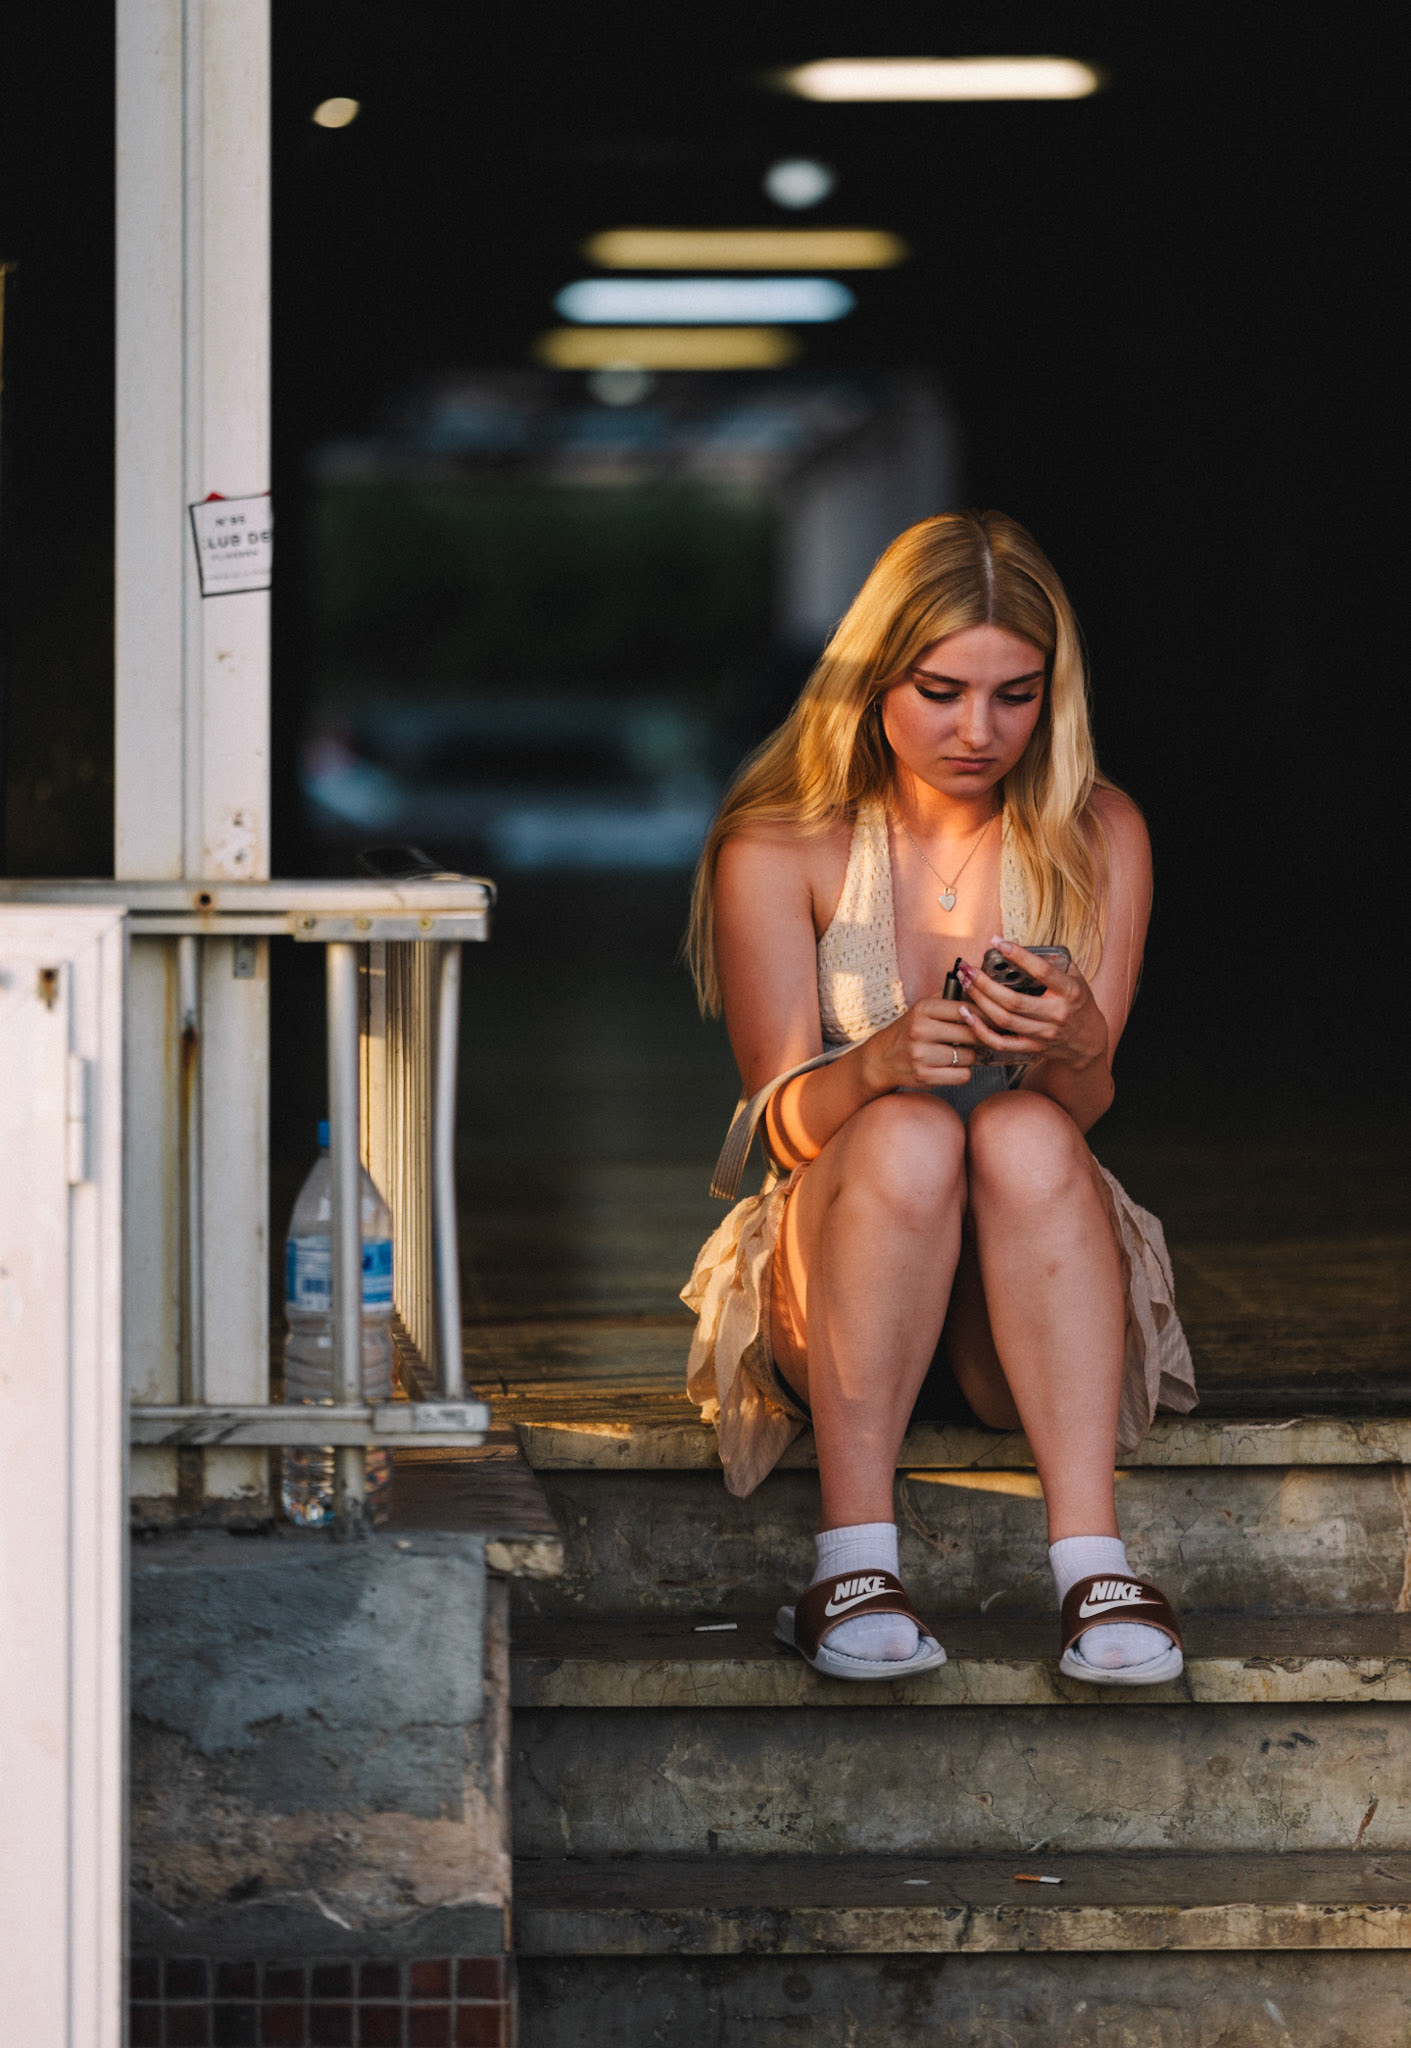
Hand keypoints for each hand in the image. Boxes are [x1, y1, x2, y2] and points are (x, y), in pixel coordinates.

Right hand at [860, 995, 980, 1091]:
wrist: (882, 1058)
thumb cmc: (911, 1030)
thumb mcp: (924, 1008)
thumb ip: (952, 997)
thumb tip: (982, 992)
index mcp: (923, 1009)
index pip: (965, 1009)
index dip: (983, 1016)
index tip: (990, 1021)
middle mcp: (920, 1030)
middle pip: (971, 1034)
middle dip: (978, 1037)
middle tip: (976, 1038)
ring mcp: (921, 1054)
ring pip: (969, 1056)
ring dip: (968, 1056)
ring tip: (956, 1053)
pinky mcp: (924, 1075)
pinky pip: (962, 1075)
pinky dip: (961, 1072)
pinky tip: (951, 1067)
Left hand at [956, 938, 1107, 1070]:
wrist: (1088, 1042)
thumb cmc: (1078, 1005)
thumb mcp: (1077, 980)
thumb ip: (1056, 964)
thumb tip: (1026, 947)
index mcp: (1069, 992)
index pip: (1042, 971)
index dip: (1018, 955)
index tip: (998, 942)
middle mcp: (1056, 1014)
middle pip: (1013, 1000)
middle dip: (985, 983)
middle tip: (968, 968)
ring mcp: (1043, 1034)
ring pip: (1004, 1019)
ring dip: (980, 1000)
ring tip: (965, 983)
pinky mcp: (1032, 1048)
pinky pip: (1001, 1043)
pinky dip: (981, 1030)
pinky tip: (968, 1014)